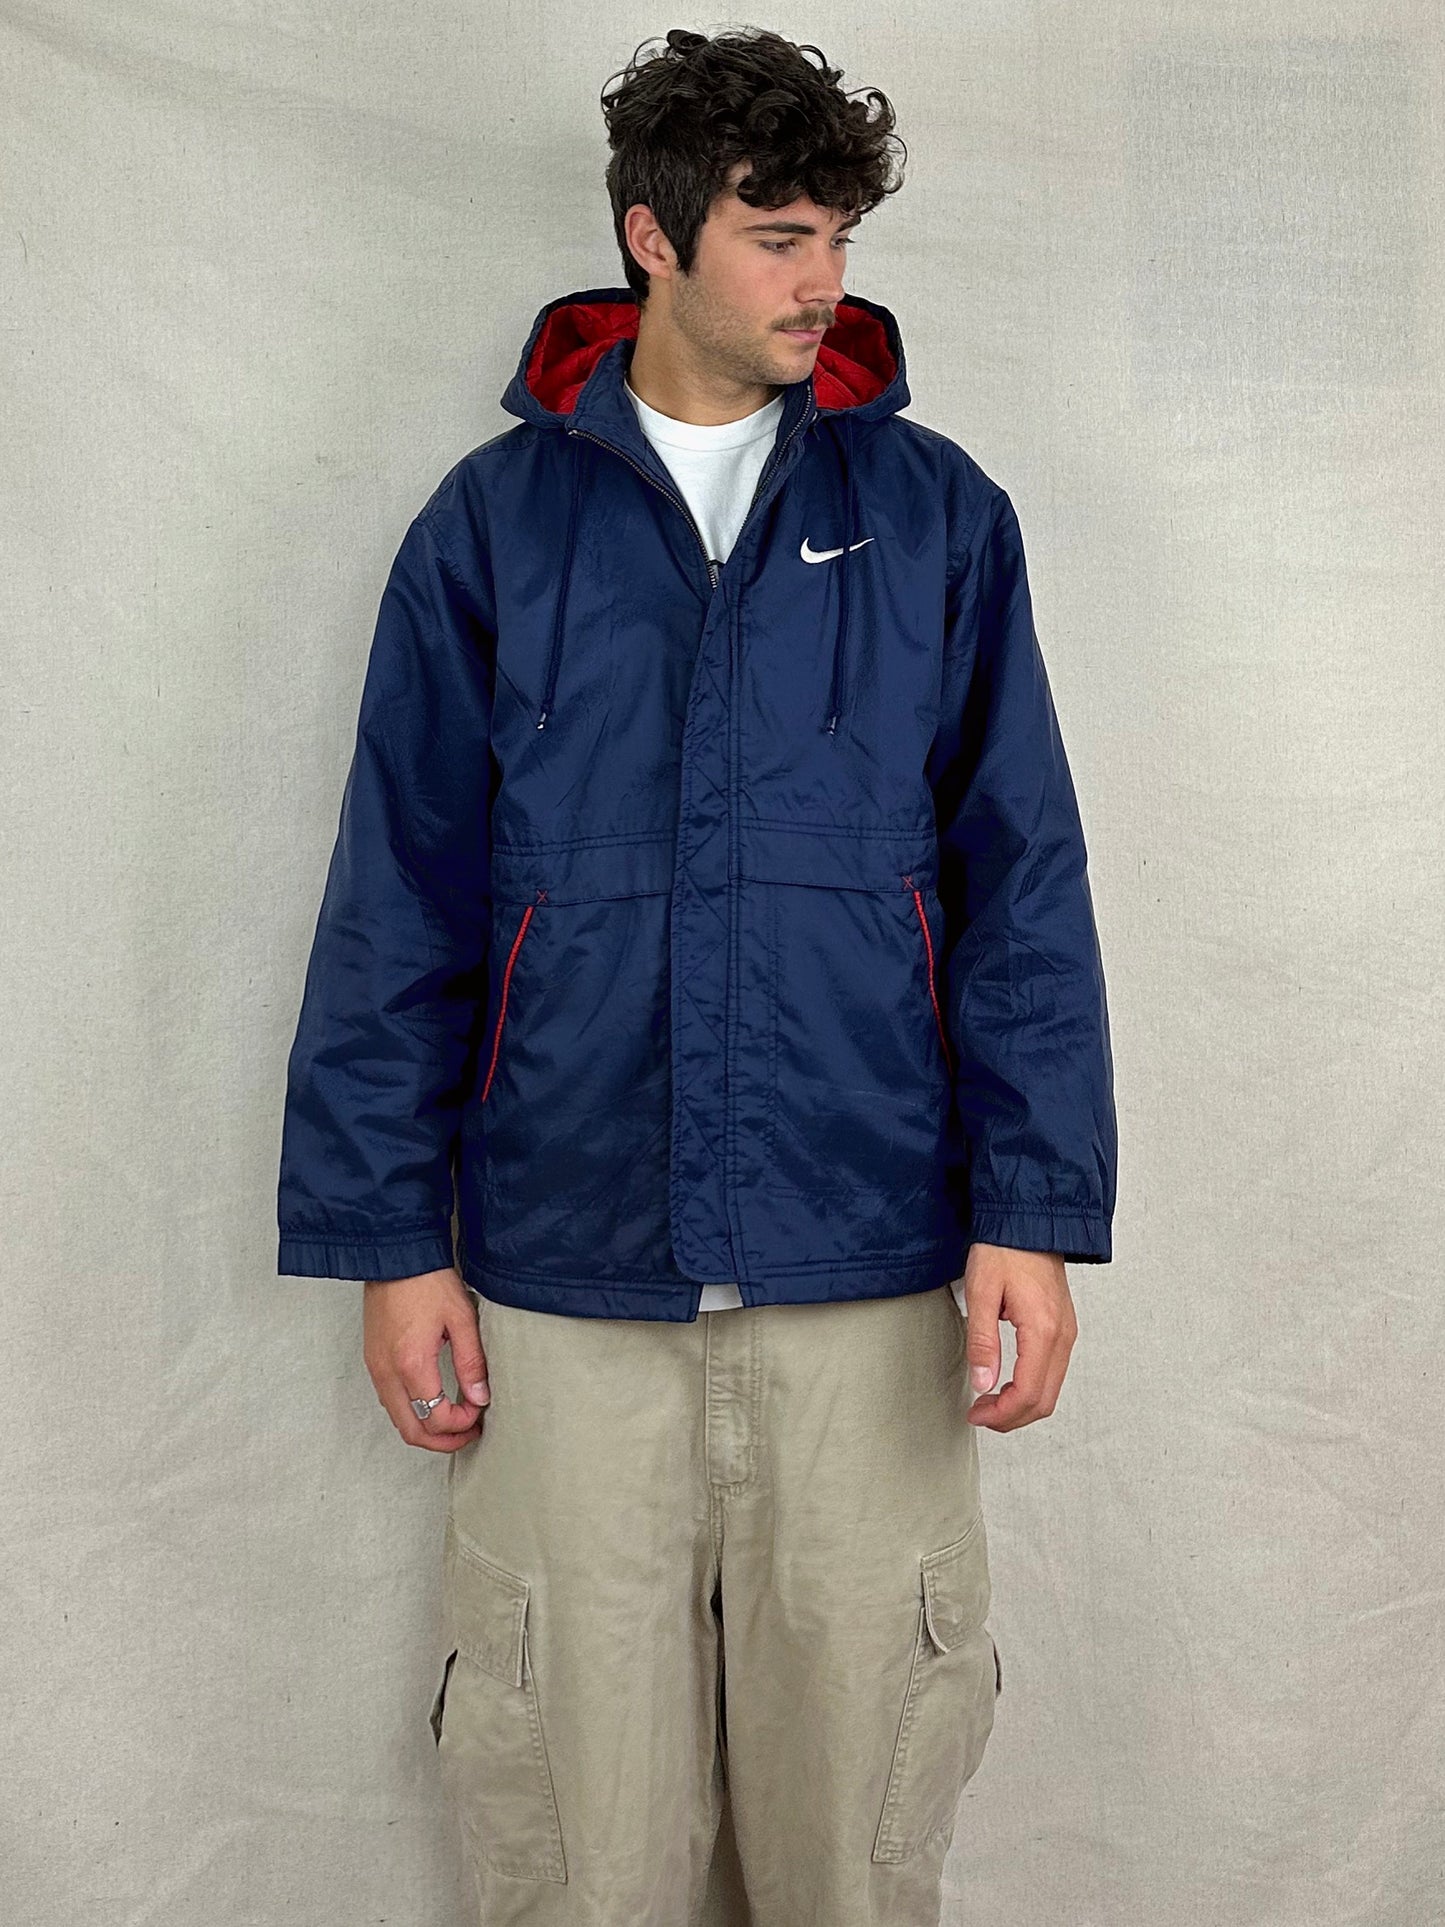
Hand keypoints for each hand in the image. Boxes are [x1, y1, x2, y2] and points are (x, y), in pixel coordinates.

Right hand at [362, 1267, 490, 1451]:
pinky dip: (412, 1413)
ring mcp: (376, 1368)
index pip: (436, 1418)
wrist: (396, 1256)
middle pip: (412, 1431)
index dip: (462, 1424)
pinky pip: (390, 1401)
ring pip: (399, 1420)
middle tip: (469, 1433)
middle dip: (443, 1441)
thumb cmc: (427, 1280)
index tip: (480, 1411)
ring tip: (456, 1420)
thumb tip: (480, 1397)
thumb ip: (471, 1363)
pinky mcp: (373, 1360)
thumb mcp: (461, 1319)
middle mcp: (387, 1372)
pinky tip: (433, 1402)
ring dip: (427, 1429)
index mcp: (411, 1364)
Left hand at [958, 1244, 1076, 1431]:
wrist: (1029, 1222)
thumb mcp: (982, 1293)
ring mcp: (1067, 1332)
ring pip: (1051, 1390)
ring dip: (1021, 1404)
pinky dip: (1031, 1388)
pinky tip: (1008, 1384)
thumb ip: (982, 1342)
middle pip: (1045, 1400)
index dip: (1002, 1413)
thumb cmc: (1004, 1250)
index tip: (977, 1415)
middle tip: (981, 1415)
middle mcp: (1063, 1335)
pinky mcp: (1063, 1328)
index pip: (1029, 1393)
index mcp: (1043, 1330)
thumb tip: (982, 1383)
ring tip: (990, 1402)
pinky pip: (1053, 1372)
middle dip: (1012, 1417)